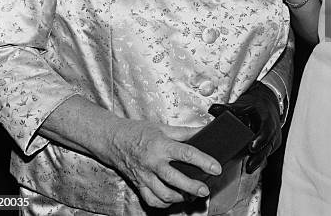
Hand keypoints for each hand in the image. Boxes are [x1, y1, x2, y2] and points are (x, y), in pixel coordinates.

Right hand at [107, 119, 221, 207]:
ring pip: (164, 194)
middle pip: (176, 179)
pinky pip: (152, 200)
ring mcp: (145, 176)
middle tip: (205, 190)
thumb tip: (204, 130)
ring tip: (191, 195)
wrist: (114, 139)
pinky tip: (173, 198)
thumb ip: (185, 131)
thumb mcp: (163, 127)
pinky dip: (164, 202)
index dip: (204, 161)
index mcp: (161, 145)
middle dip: (193, 187)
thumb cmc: (139, 132)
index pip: (187, 154)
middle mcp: (153, 162)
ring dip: (180, 197)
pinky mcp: (139, 185)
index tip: (216, 168)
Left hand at [208, 81, 280, 173]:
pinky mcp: (271, 145)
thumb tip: (212, 109)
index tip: (251, 147)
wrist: (267, 105)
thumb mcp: (243, 104)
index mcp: (266, 116)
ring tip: (249, 169)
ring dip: (258, 160)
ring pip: (267, 150)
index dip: (260, 138)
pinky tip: (250, 167)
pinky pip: (265, 153)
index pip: (266, 128)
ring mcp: (273, 137)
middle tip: (249, 165)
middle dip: (259, 155)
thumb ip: (228, 108)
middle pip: (268, 143)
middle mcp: (272, 127)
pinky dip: (258, 160)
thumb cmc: (254, 106)